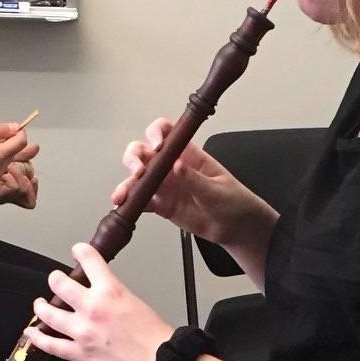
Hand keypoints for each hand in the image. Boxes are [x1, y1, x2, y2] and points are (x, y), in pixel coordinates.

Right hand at [0, 123, 39, 207]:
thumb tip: (16, 128)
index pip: (20, 144)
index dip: (21, 134)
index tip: (18, 129)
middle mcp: (1, 171)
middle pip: (23, 162)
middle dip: (29, 152)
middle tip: (34, 148)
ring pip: (20, 180)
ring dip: (27, 172)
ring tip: (31, 167)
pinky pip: (10, 192)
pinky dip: (18, 187)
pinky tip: (20, 181)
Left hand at [28, 244, 173, 360]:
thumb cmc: (155, 338)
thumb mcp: (136, 303)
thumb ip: (115, 297)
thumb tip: (104, 297)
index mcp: (110, 291)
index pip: (89, 260)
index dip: (80, 251)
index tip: (77, 251)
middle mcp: (93, 308)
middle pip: (59, 283)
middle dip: (56, 280)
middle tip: (56, 281)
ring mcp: (83, 331)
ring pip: (48, 313)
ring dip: (41, 306)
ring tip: (40, 304)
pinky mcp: (79, 353)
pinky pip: (50, 344)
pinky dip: (37, 338)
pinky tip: (31, 333)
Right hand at [112, 120, 240, 242]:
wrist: (236, 228)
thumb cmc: (233, 202)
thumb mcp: (217, 189)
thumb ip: (195, 179)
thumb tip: (177, 165)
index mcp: (189, 154)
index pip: (167, 132)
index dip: (156, 134)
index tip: (155, 147)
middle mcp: (173, 166)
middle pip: (144, 152)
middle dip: (135, 159)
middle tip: (138, 172)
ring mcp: (166, 186)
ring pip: (139, 178)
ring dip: (127, 184)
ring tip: (123, 196)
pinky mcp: (162, 205)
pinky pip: (142, 202)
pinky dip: (131, 204)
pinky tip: (125, 208)